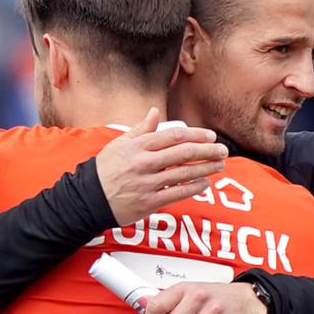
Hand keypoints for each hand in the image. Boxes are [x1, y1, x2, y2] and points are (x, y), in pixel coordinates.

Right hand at [93, 107, 229, 225]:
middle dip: (208, 151)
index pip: (174, 136)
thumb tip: (155, 112)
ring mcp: (148, 183)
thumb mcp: (119, 144)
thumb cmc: (106, 169)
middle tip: (223, 150)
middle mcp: (144, 163)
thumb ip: (141, 129)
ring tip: (219, 165)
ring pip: (184, 173)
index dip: (196, 135)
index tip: (211, 136)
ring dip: (206, 169)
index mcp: (138, 146)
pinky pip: (178, 193)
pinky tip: (205, 183)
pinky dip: (195, 187)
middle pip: (184, 153)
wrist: (90, 199)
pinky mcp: (150, 201)